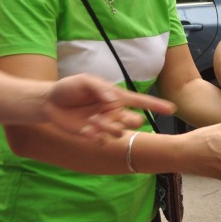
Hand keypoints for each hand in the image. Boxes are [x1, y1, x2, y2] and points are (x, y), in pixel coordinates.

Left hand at [42, 74, 175, 139]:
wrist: (48, 102)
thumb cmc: (69, 88)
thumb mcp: (84, 81)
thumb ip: (100, 89)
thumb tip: (114, 99)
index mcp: (117, 97)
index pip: (140, 101)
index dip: (156, 105)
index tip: (171, 109)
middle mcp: (114, 112)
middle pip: (133, 120)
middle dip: (128, 121)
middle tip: (113, 117)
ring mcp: (104, 124)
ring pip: (118, 132)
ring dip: (109, 128)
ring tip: (93, 122)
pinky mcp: (92, 135)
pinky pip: (102, 140)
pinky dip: (96, 137)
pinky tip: (86, 130)